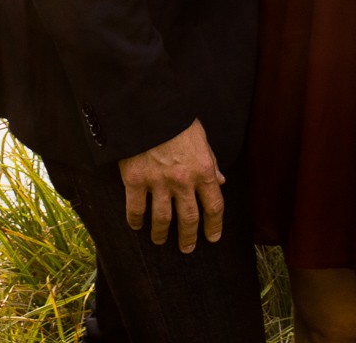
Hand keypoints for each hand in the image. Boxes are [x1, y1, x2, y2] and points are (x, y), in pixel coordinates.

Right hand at [118, 119, 225, 252]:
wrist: (149, 106)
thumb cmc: (178, 120)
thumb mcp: (202, 139)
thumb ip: (211, 162)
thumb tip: (221, 182)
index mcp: (203, 170)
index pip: (214, 206)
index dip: (214, 225)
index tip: (212, 237)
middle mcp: (183, 181)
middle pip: (189, 219)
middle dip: (188, 237)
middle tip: (187, 248)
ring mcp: (157, 182)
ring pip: (162, 219)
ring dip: (161, 234)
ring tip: (159, 240)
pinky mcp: (134, 179)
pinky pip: (135, 209)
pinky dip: (136, 221)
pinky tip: (137, 226)